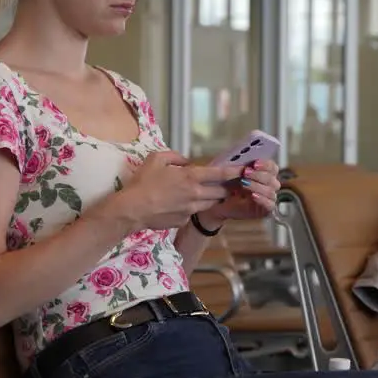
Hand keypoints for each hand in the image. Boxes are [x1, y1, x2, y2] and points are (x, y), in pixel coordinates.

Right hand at [109, 151, 242, 230]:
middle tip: (223, 183)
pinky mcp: (184, 221)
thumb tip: (186, 162)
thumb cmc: (143, 182)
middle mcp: (195, 194)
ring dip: (210, 197)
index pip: (221, 174)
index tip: (245, 170)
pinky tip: (179, 204)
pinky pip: (194, 212)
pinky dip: (193, 207)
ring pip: (210, 203)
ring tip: (200, 192)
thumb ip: (176, 157)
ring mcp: (191, 209)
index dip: (235, 172)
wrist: (132, 209)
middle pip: (221, 192)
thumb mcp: (156, 159)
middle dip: (225, 187)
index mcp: (191, 177)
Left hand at [200, 160, 281, 224]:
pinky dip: (262, 199)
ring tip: (244, 184)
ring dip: (257, 186)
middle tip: (246, 172)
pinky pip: (270, 205)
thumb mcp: (230, 170)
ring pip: (271, 191)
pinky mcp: (265, 210)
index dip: (266, 164)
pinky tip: (253, 196)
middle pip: (272, 179)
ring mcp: (268, 198)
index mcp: (264, 173)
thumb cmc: (225, 185)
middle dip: (259, 175)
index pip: (272, 167)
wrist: (218, 203)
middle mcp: (269, 185)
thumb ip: (239, 162)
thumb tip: (244, 154)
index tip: (255, 163)